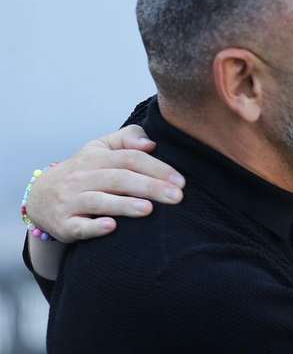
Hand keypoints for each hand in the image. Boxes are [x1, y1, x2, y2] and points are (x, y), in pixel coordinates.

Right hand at [26, 125, 184, 242]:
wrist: (38, 197)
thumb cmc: (83, 171)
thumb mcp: (100, 148)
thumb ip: (127, 139)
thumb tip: (151, 144)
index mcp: (95, 158)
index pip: (129, 159)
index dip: (156, 168)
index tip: (180, 181)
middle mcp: (81, 178)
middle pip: (119, 179)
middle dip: (150, 187)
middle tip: (177, 196)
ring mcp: (70, 201)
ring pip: (99, 201)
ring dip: (124, 205)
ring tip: (149, 209)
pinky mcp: (63, 225)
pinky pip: (78, 226)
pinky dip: (94, 227)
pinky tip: (112, 227)